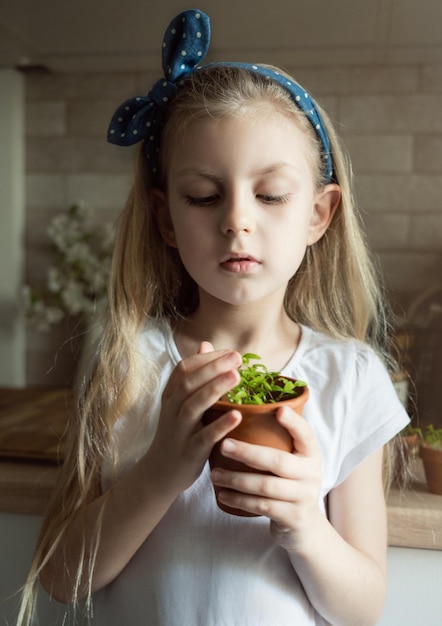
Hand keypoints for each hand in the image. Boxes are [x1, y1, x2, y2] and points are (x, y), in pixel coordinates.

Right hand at [147, 342, 242, 494]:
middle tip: (237, 357)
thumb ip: (194, 375)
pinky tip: (238, 416)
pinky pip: (204, 437)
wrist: (159, 474)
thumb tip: (206, 345)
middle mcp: (172, 410)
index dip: (206, 358)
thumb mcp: (180, 402)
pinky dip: (220, 426)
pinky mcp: (189, 452)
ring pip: (194, 405)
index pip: (184, 368)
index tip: (229, 352)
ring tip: (237, 376)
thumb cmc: (177, 433)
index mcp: (171, 396)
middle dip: (213, 367)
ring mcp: (179, 431)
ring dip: (215, 389)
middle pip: (189, 383)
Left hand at [210, 405, 322, 549]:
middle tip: (223, 445)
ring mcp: (305, 497)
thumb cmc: (288, 484)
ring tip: (214, 474)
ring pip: (266, 486)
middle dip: (247, 452)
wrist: (304, 526)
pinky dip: (239, 500)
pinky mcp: (294, 517)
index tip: (279, 410)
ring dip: (236, 480)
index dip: (293, 422)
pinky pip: (262, 506)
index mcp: (311, 454)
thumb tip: (238, 417)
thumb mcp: (291, 462)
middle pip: (277, 461)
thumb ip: (277, 444)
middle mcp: (311, 473)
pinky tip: (223, 495)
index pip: (305, 434)